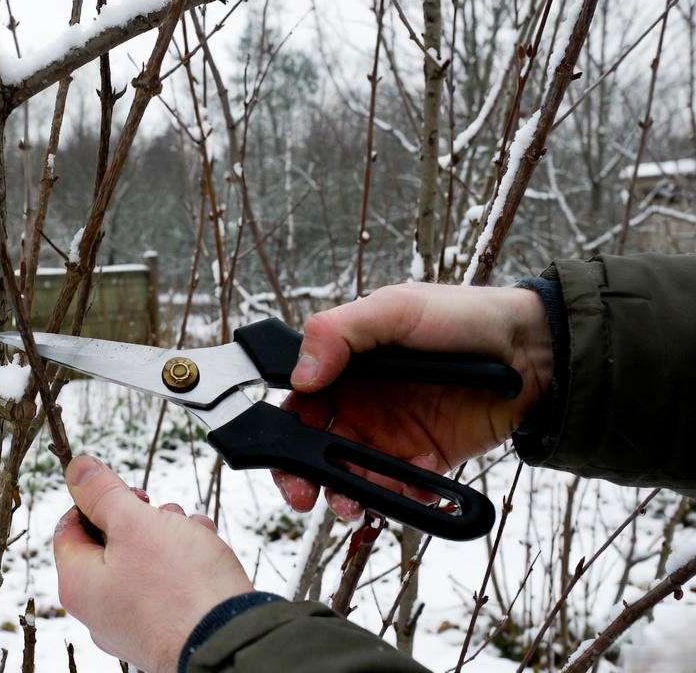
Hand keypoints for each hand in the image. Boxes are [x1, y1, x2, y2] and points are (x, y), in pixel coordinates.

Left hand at [54, 455, 252, 672]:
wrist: (230, 642)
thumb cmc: (180, 588)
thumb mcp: (134, 523)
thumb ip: (102, 493)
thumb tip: (76, 469)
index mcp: (78, 584)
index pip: (69, 526)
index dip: (95, 500)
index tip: (126, 492)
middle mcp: (98, 610)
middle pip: (108, 543)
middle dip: (140, 518)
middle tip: (163, 513)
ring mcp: (130, 624)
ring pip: (140, 562)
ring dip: (167, 536)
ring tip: (192, 531)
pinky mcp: (163, 631)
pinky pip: (163, 587)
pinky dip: (182, 564)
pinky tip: (205, 552)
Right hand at [278, 282, 552, 519]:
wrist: (533, 350)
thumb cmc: (463, 317)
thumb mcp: (395, 309)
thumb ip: (339, 333)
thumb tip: (299, 375)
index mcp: (344, 367)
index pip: (297, 405)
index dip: (281, 432)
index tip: (279, 453)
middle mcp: (361, 404)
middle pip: (313, 450)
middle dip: (303, 478)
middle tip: (305, 496)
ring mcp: (391, 436)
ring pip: (351, 477)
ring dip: (347, 495)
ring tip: (358, 502)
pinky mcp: (424, 461)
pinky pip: (400, 489)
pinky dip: (401, 494)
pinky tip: (418, 478)